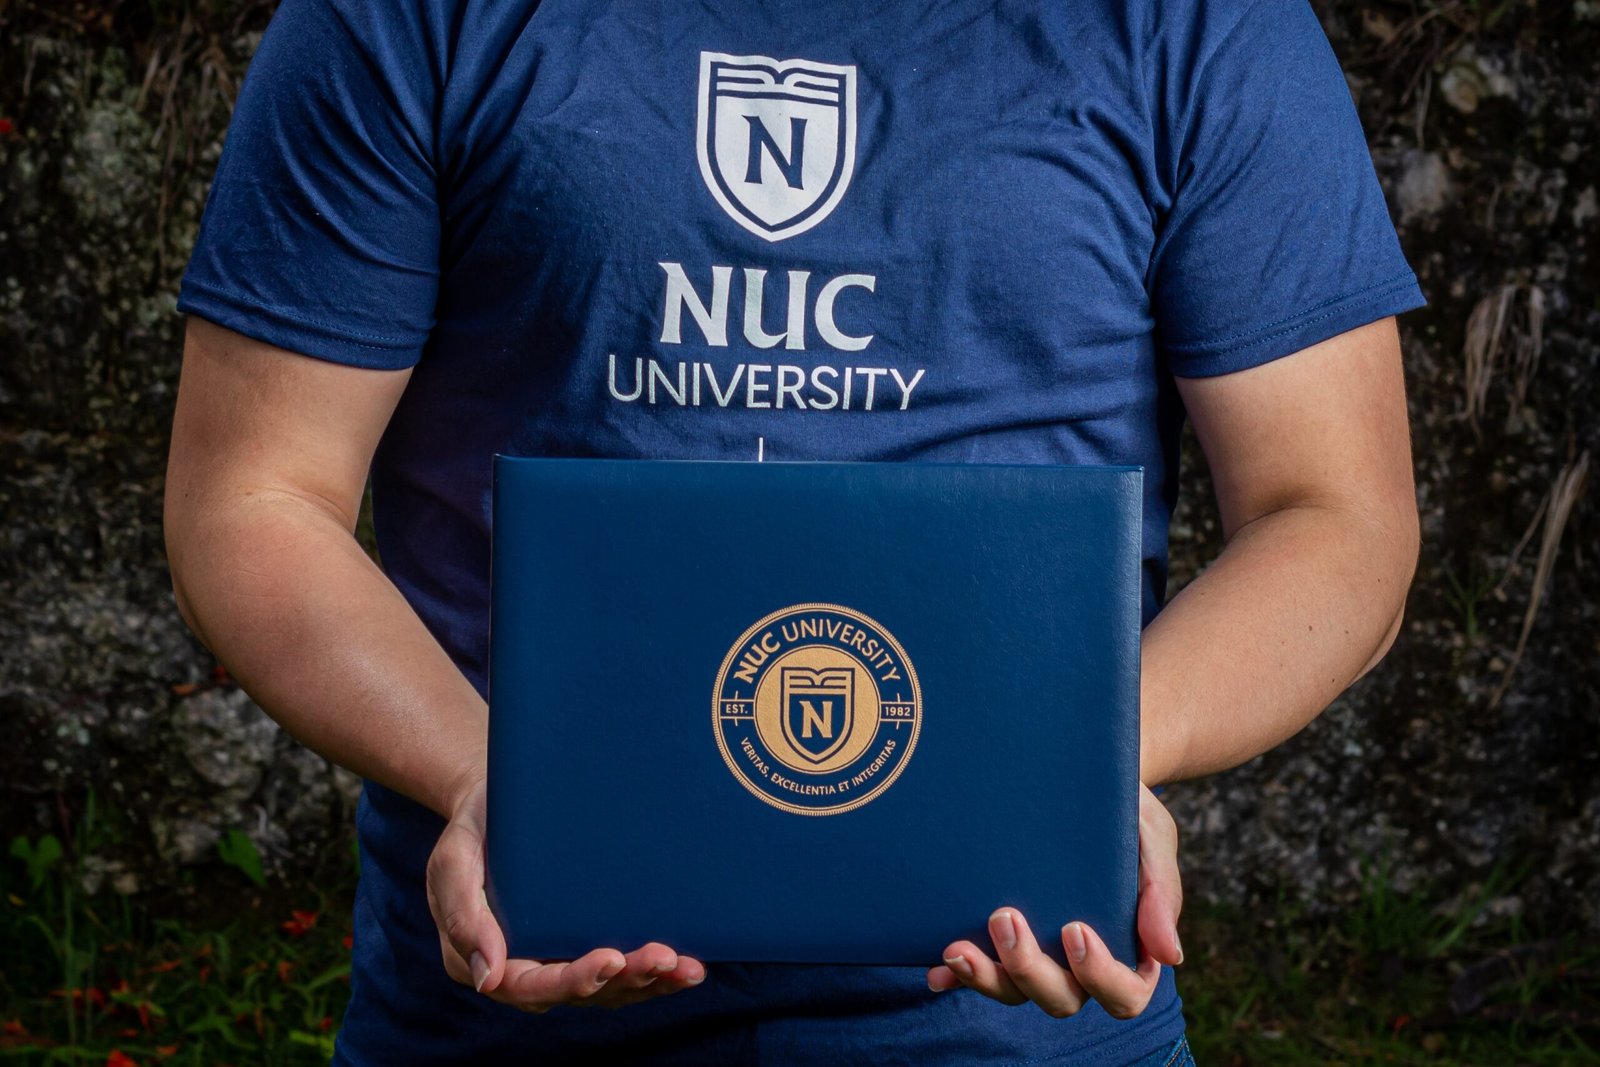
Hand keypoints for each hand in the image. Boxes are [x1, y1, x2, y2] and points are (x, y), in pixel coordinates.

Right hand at [425, 776, 706, 1010]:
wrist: (500, 801)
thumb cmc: (473, 832)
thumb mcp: (452, 864)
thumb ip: (463, 918)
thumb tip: (489, 981)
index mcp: (491, 960)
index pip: (533, 985)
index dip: (575, 979)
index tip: (610, 959)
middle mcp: (531, 967)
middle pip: (583, 991)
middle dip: (627, 979)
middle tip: (664, 958)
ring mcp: (565, 956)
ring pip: (611, 987)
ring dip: (651, 982)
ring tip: (688, 969)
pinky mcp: (592, 939)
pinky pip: (626, 967)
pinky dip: (658, 972)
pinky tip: (691, 967)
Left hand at [926, 782, 1182, 1018]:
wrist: (1084, 772)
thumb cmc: (1128, 812)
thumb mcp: (1153, 841)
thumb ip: (1160, 894)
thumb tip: (1171, 956)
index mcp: (1129, 950)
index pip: (1124, 993)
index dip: (1099, 976)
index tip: (1074, 930)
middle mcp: (1080, 963)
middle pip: (1060, 998)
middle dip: (1028, 970)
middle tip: (1004, 917)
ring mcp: (1037, 952)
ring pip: (1014, 991)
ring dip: (986, 978)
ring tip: (958, 948)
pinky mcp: (999, 938)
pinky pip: (977, 971)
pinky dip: (956, 978)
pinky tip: (936, 970)